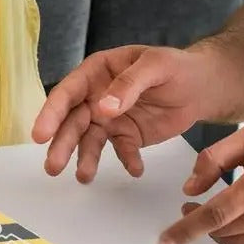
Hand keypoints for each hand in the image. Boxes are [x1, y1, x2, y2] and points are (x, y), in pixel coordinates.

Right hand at [31, 45, 207, 182]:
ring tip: (85, 177)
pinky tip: (135, 169)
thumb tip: (103, 108)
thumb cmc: (176, 66)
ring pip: (90, 140)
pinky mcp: (127, 135)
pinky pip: (121, 150)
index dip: (51, 114)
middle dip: (62, 144)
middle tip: (53, 167)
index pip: (67, 93)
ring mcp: (109, 118)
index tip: (40, 135)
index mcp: (96, 73)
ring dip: (85, 158)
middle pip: (72, 121)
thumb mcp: (155, 66)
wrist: (202, 86)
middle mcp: (95, 96)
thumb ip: (129, 85)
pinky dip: (126, 160)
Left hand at [157, 126, 243, 243]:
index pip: (214, 215)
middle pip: (222, 232)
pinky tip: (238, 227)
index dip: (185, 230)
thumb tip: (190, 189)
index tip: (165, 242)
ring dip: (219, 234)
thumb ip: (213, 159)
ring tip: (221, 213)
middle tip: (191, 207)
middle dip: (198, 224)